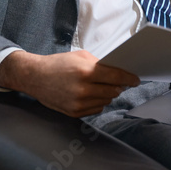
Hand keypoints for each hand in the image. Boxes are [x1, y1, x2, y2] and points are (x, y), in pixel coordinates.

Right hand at [0, 50, 139, 117]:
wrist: (34, 77)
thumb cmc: (57, 64)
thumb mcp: (79, 56)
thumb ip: (99, 64)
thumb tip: (116, 72)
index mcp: (86, 72)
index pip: (116, 77)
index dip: (129, 78)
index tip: (135, 80)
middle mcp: (83, 90)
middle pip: (113, 92)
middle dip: (119, 87)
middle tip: (119, 83)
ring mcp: (78, 103)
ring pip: (106, 102)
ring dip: (108, 95)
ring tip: (101, 87)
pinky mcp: (74, 113)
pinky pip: (96, 109)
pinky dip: (98, 103)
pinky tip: (91, 95)